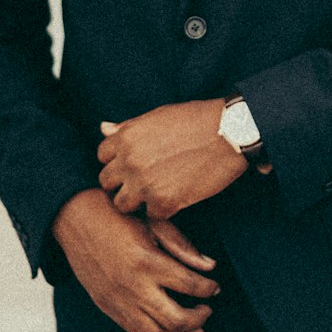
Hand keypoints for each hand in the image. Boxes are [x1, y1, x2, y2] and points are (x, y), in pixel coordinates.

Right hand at [51, 188, 219, 331]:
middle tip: (208, 310)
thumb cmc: (117, 215)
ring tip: (196, 330)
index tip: (216, 287)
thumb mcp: (153, 223)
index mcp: (147, 262)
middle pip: (176, 319)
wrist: (75, 219)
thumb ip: (182, 246)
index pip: (189, 285)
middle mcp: (133, 287)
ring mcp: (119, 301)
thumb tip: (210, 267)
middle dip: (199, 318)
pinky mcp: (108, 307)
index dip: (208, 289)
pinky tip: (170, 331)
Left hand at [97, 99, 247, 218]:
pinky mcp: (164, 201)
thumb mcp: (157, 116)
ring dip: (137, 201)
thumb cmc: (195, 119)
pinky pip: (151, 215)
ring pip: (122, 205)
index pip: (102, 157)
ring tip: (156, 192)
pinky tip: (177, 196)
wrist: (229, 133)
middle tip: (144, 181)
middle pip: (107, 182)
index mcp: (126, 137)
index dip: (118, 161)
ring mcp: (144, 183)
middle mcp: (129, 161)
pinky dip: (163, 209)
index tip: (133, 163)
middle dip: (123, 182)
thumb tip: (102, 128)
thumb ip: (127, 128)